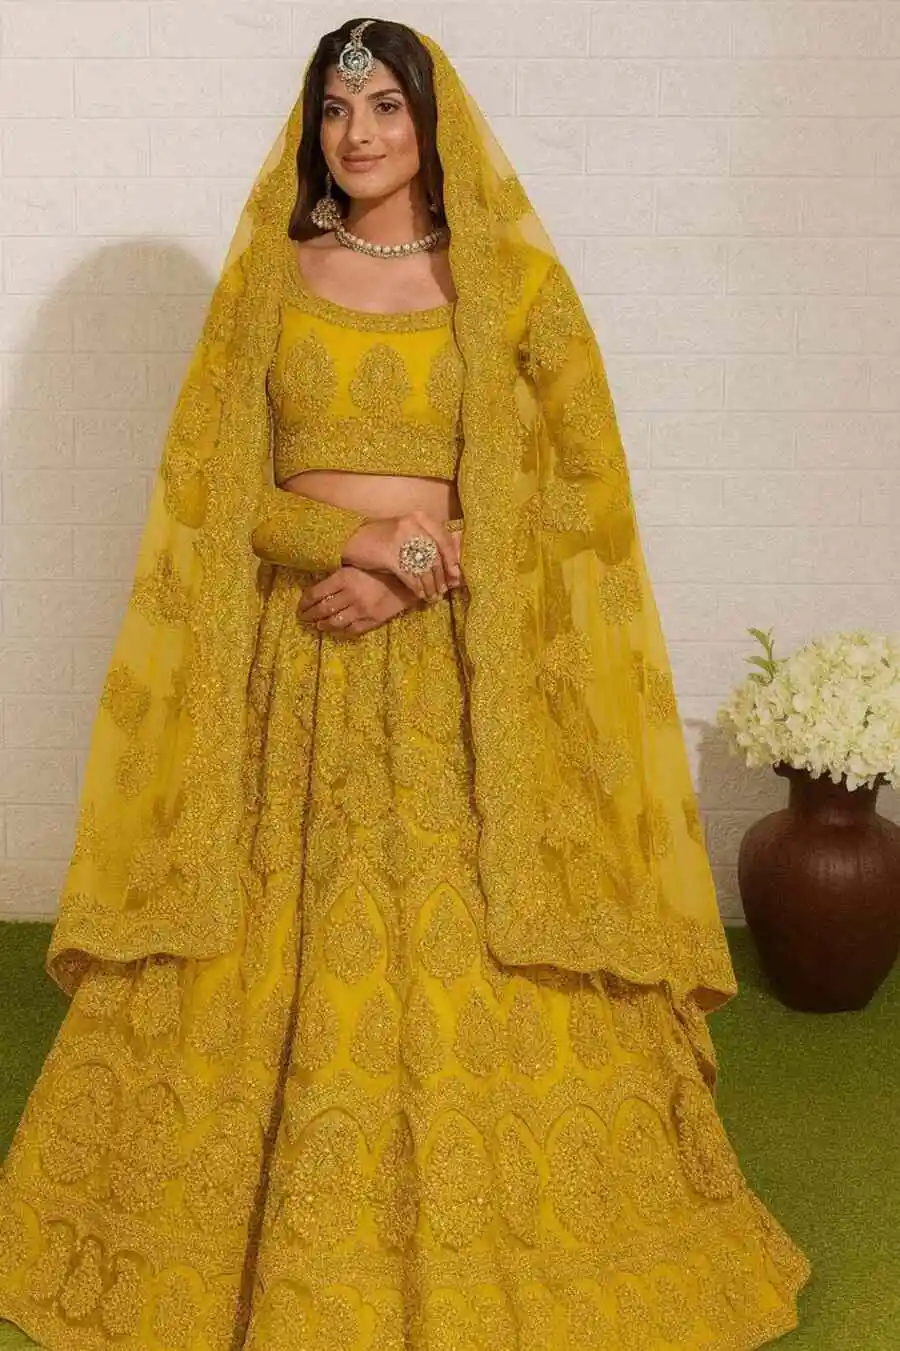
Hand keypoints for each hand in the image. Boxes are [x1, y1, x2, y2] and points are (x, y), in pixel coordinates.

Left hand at [297, 566, 426, 635]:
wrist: (409, 577)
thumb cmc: (381, 567)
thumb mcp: (356, 564)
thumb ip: (339, 573)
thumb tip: (319, 582)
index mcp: (343, 578)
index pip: (315, 594)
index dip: (304, 602)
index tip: (300, 606)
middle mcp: (350, 595)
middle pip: (322, 609)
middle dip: (309, 615)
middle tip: (303, 617)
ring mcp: (361, 610)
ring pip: (334, 622)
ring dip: (323, 625)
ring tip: (317, 625)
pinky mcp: (373, 620)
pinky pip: (352, 629)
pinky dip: (340, 630)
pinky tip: (336, 629)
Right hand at [341, 510, 461, 602]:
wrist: (351, 539)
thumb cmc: (382, 539)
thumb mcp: (407, 535)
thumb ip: (429, 543)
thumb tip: (455, 565)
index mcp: (420, 518)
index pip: (444, 540)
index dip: (452, 560)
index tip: (456, 576)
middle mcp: (413, 524)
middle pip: (436, 556)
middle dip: (442, 577)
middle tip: (444, 590)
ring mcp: (400, 538)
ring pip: (424, 567)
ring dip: (431, 586)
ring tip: (432, 595)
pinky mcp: (389, 554)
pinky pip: (410, 575)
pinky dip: (417, 588)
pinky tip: (419, 594)